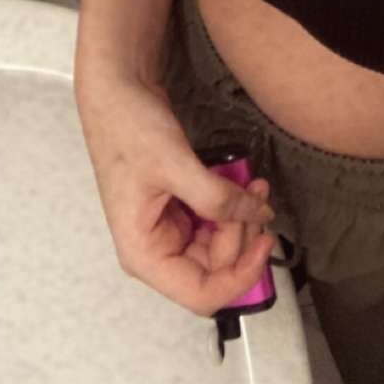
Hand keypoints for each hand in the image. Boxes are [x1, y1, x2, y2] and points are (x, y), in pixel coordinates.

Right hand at [77, 69, 275, 315]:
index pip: (201, 294)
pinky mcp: (180, 207)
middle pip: (215, 268)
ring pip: (219, 244)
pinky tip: (244, 183)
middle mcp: (155, 248)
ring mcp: (169, 228)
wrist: (118, 89)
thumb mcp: (175, 164)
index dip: (239, 276)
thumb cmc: (127, 128)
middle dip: (242, 235)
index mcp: (143, 253)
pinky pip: (216, 219)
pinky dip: (234, 204)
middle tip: (254, 198)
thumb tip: (258, 217)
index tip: (264, 242)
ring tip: (253, 185)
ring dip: (242, 218)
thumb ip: (218, 198)